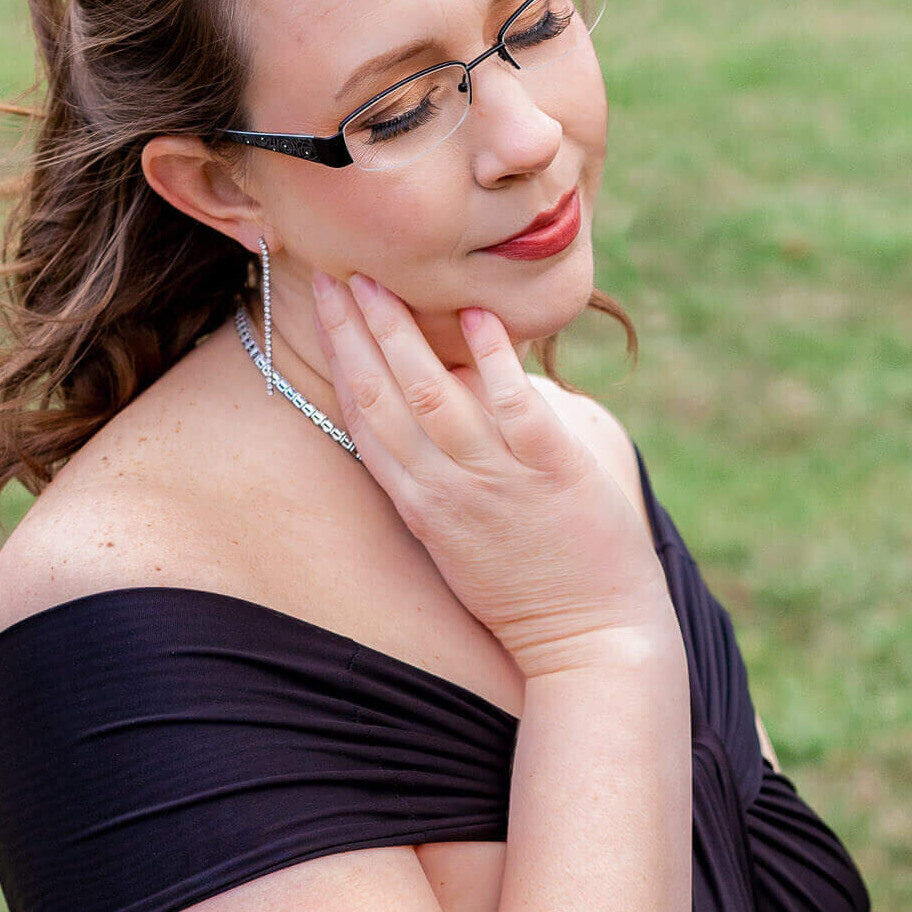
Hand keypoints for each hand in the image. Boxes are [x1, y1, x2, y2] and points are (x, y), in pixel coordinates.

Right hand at [310, 272, 673, 679]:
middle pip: (384, 398)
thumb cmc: (529, 587)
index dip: (339, 356)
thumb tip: (455, 389)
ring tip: (379, 280)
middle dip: (353, 331)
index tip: (323, 303)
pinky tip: (477, 319)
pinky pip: (516, 408)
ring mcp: (496, 481)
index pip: (364, 417)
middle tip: (332, 270)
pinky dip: (496, 361)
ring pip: (434, 397)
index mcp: (419, 504)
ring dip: (402, 335)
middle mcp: (445, 490)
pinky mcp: (552, 474)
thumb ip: (448, 469)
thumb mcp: (463, 536)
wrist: (588, 641)